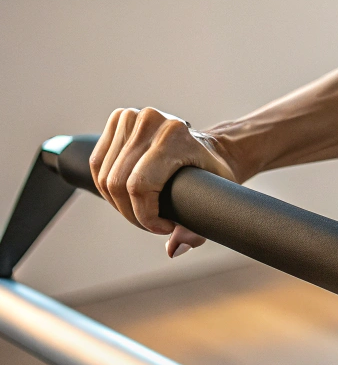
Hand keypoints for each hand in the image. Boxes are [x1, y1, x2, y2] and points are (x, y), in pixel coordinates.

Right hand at [90, 107, 239, 257]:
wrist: (213, 148)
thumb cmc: (213, 175)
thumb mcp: (212, 202)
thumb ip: (195, 231)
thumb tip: (174, 249)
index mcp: (175, 136)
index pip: (139, 185)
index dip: (144, 215)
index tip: (162, 226)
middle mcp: (151, 120)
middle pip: (117, 183)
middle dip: (131, 213)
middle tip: (150, 222)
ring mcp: (133, 115)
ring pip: (104, 175)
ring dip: (118, 202)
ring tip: (141, 209)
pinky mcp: (119, 118)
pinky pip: (98, 163)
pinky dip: (108, 184)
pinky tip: (127, 194)